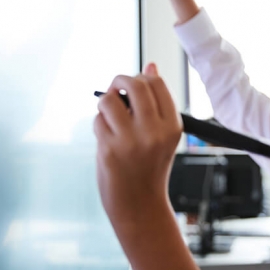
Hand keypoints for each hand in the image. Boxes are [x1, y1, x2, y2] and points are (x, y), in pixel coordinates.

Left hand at [94, 65, 182, 231]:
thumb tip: (151, 64)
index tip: (133, 86)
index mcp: (172, 126)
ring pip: (110, 100)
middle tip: (116, 89)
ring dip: (106, 104)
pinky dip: (99, 125)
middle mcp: (154, 131)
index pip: (156, 83)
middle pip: (135, 85)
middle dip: (120, 80)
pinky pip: (98, 120)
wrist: (140, 205)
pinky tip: (107, 139)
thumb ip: (155, 103)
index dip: (140, 77)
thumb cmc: (149, 167)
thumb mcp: (161, 135)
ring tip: (110, 119)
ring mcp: (131, 140)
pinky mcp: (109, 149)